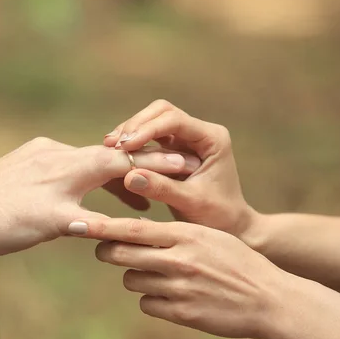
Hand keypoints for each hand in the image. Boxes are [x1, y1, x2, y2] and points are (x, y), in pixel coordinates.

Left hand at [0, 137, 199, 256]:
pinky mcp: (31, 163)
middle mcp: (58, 153)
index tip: (183, 166)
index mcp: (68, 166)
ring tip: (139, 198)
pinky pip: (73, 168)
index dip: (153, 163)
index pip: (121, 159)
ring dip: (116, 178)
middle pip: (111, 157)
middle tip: (174, 173)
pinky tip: (93, 194)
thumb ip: (85, 220)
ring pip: (91, 163)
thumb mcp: (47, 224)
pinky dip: (91, 181)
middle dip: (142, 166)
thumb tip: (115, 224)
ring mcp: (43, 156)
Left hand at [67, 217, 286, 338]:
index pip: (133, 228)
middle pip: (122, 254)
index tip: (81, 224)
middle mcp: (179, 259)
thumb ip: (174, 233)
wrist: (269, 298)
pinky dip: (151, 299)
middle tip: (106, 250)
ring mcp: (180, 288)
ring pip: (132, 279)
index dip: (103, 227)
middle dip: (109, 251)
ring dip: (135, 276)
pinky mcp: (182, 313)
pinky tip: (169, 295)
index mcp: (186, 234)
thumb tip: (137, 231)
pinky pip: (147, 303)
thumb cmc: (238, 261)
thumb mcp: (209, 236)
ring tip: (156, 274)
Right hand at [103, 100, 257, 237]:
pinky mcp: (175, 148)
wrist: (230, 226)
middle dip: (136, 125)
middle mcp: (200, 133)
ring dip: (132, 131)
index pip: (175, 120)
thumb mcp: (190, 203)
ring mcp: (187, 139)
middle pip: (162, 112)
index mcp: (212, 139)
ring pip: (154, 120)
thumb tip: (129, 176)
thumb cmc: (217, 216)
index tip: (125, 147)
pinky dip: (134, 142)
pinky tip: (117, 153)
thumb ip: (162, 188)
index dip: (147, 129)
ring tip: (110, 147)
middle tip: (113, 144)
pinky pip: (151, 136)